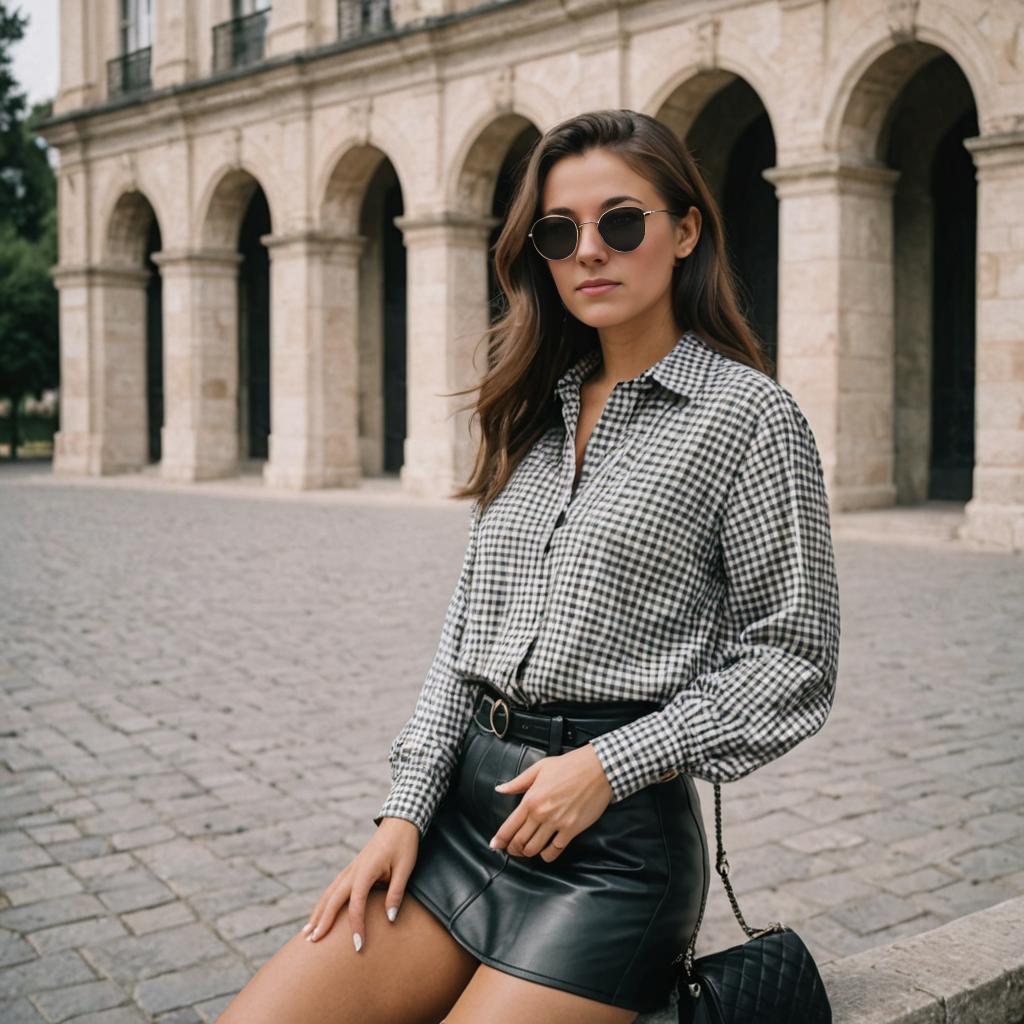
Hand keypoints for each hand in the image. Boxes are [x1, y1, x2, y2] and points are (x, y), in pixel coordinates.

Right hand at [302, 817, 418, 951]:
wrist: (399, 822)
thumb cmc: (404, 846)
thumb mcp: (405, 869)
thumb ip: (396, 893)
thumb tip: (389, 919)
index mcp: (365, 871)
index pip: (356, 904)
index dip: (356, 926)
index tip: (358, 946)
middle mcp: (353, 871)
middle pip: (332, 900)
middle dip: (322, 922)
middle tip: (312, 943)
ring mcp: (350, 869)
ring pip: (328, 893)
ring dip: (317, 913)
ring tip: (306, 934)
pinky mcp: (351, 869)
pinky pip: (333, 888)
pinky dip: (323, 902)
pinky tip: (318, 913)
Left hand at [489, 743, 612, 861]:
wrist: (598, 769)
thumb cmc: (570, 766)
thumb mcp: (540, 768)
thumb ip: (518, 782)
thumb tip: (500, 789)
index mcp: (531, 799)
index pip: (509, 826)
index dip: (500, 839)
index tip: (495, 845)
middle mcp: (541, 814)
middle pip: (519, 841)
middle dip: (512, 848)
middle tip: (511, 849)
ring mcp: (557, 823)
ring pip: (534, 849)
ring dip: (527, 853)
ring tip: (526, 851)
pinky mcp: (572, 830)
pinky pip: (555, 851)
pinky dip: (547, 856)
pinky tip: (544, 852)